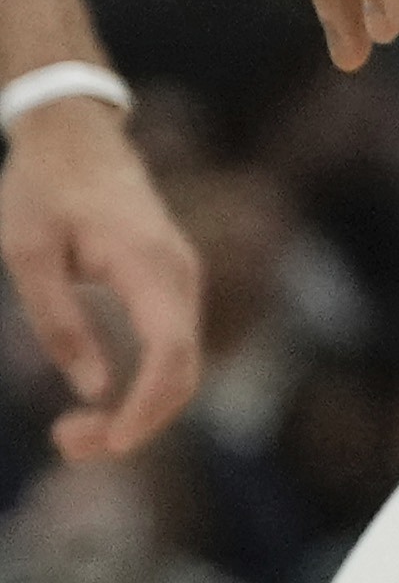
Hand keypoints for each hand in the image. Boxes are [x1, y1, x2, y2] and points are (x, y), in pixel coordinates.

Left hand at [0, 105, 200, 459]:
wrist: (75, 136)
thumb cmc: (42, 190)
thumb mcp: (28, 256)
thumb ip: (61, 322)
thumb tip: (95, 390)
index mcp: (148, 265)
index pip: (171, 353)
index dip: (146, 409)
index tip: (103, 446)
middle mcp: (180, 275)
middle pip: (185, 371)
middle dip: (137, 423)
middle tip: (65, 445)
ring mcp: (181, 279)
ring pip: (182, 365)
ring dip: (137, 410)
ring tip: (68, 431)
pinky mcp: (169, 285)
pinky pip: (171, 349)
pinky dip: (141, 387)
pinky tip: (95, 403)